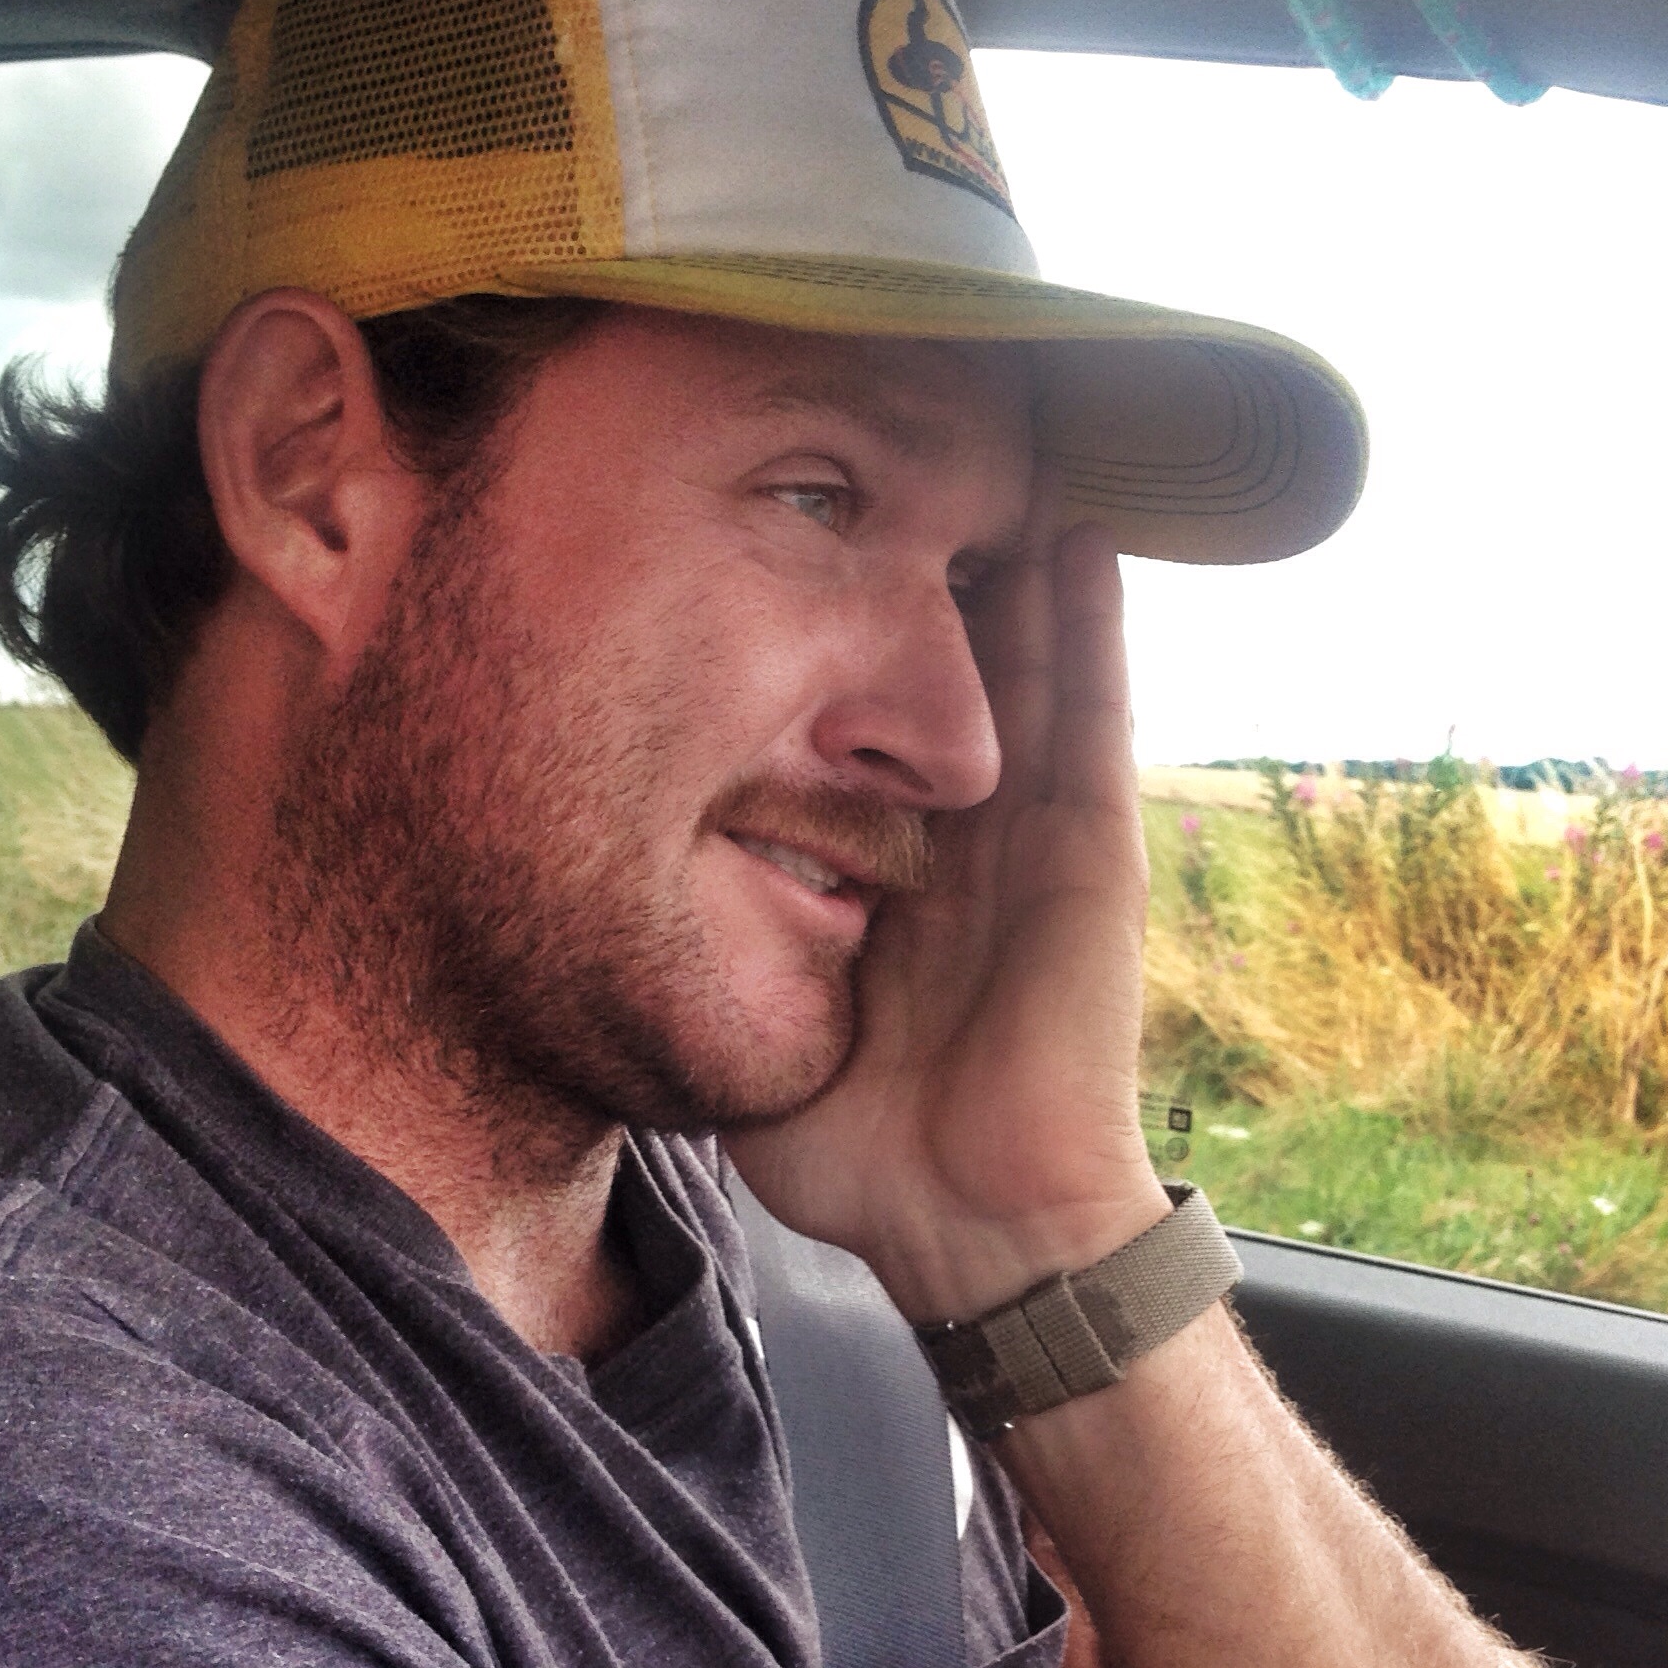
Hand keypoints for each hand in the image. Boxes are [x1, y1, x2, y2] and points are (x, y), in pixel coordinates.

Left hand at [724, 508, 1167, 1323]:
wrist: (975, 1227)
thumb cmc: (864, 1154)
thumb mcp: (748, 1023)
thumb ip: (691, 963)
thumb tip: (573, 926)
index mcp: (886, 869)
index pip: (848, 720)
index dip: (814, 630)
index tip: (756, 531)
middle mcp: (961, 837)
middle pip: (937, 665)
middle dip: (911, 564)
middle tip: (874, 443)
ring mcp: (1031, 839)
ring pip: (1019, 665)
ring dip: (1007, 559)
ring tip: (992, 440)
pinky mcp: (1092, 855)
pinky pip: (1094, 718)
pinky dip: (1091, 624)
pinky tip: (1082, 530)